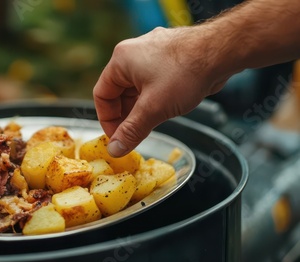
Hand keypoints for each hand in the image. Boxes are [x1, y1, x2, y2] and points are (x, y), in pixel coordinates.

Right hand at [94, 27, 229, 156]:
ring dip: (141, 109)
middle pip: (119, 92)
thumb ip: (132, 131)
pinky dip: (154, 99)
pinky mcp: (169, 57)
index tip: (117, 138)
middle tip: (133, 136)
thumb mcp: (153, 108)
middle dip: (126, 116)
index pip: (101, 95)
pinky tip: (165, 110)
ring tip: (150, 125)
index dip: (107, 120)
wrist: (222, 51)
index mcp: (121, 60)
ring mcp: (152, 53)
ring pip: (137, 88)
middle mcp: (133, 53)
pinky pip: (153, 82)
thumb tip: (115, 149)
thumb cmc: (186, 71)